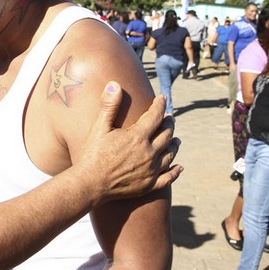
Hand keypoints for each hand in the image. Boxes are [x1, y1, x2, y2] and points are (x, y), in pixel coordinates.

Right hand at [74, 82, 180, 203]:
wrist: (89, 184)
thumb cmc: (92, 154)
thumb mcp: (98, 128)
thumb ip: (109, 106)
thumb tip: (114, 84)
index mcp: (138, 136)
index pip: (156, 115)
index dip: (160, 105)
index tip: (162, 98)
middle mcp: (149, 152)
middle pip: (167, 134)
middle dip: (169, 123)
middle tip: (169, 118)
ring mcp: (151, 170)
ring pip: (170, 154)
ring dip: (174, 144)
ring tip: (175, 139)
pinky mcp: (149, 185)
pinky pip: (168, 177)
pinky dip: (175, 171)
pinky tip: (179, 167)